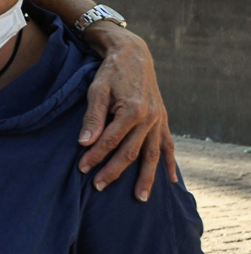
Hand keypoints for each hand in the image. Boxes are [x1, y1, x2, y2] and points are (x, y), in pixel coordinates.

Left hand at [76, 23, 176, 200]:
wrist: (133, 55)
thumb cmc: (111, 72)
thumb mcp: (96, 90)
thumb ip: (92, 117)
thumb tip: (84, 143)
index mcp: (132, 110)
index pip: (110, 141)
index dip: (95, 156)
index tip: (82, 169)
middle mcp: (149, 118)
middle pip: (131, 152)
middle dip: (114, 171)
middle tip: (99, 187)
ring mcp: (159, 120)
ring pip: (153, 154)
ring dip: (147, 178)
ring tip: (141, 198)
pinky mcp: (163, 120)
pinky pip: (168, 145)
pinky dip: (170, 163)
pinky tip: (172, 180)